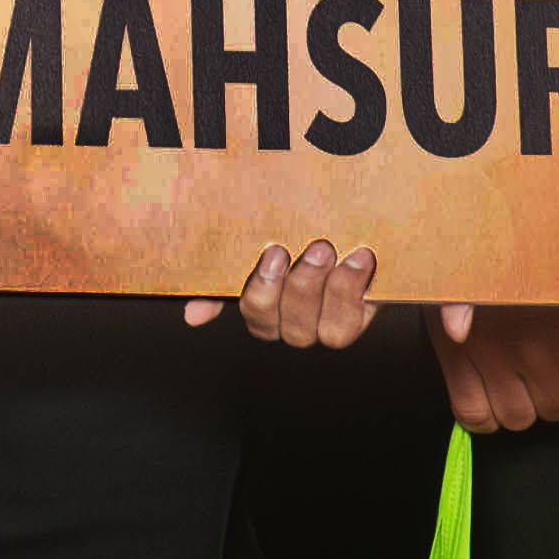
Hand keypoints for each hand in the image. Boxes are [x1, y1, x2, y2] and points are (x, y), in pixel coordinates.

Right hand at [187, 236, 382, 351]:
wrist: (340, 225)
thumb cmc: (288, 235)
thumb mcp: (254, 249)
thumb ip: (221, 283)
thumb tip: (192, 315)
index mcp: (268, 313)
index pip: (259, 316)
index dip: (264, 292)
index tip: (274, 253)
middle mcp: (300, 326)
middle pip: (295, 329)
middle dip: (305, 288)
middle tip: (318, 248)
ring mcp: (335, 323)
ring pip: (333, 333)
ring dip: (338, 292)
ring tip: (346, 254)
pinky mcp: (365, 312)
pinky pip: (363, 316)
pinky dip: (361, 287)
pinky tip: (362, 257)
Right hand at [438, 299, 558, 437]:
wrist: (500, 211)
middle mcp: (536, 358)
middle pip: (555, 415)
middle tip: (558, 356)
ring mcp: (491, 358)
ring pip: (514, 419)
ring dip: (524, 401)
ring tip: (527, 366)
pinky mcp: (454, 353)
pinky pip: (471, 414)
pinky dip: (485, 411)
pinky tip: (495, 385)